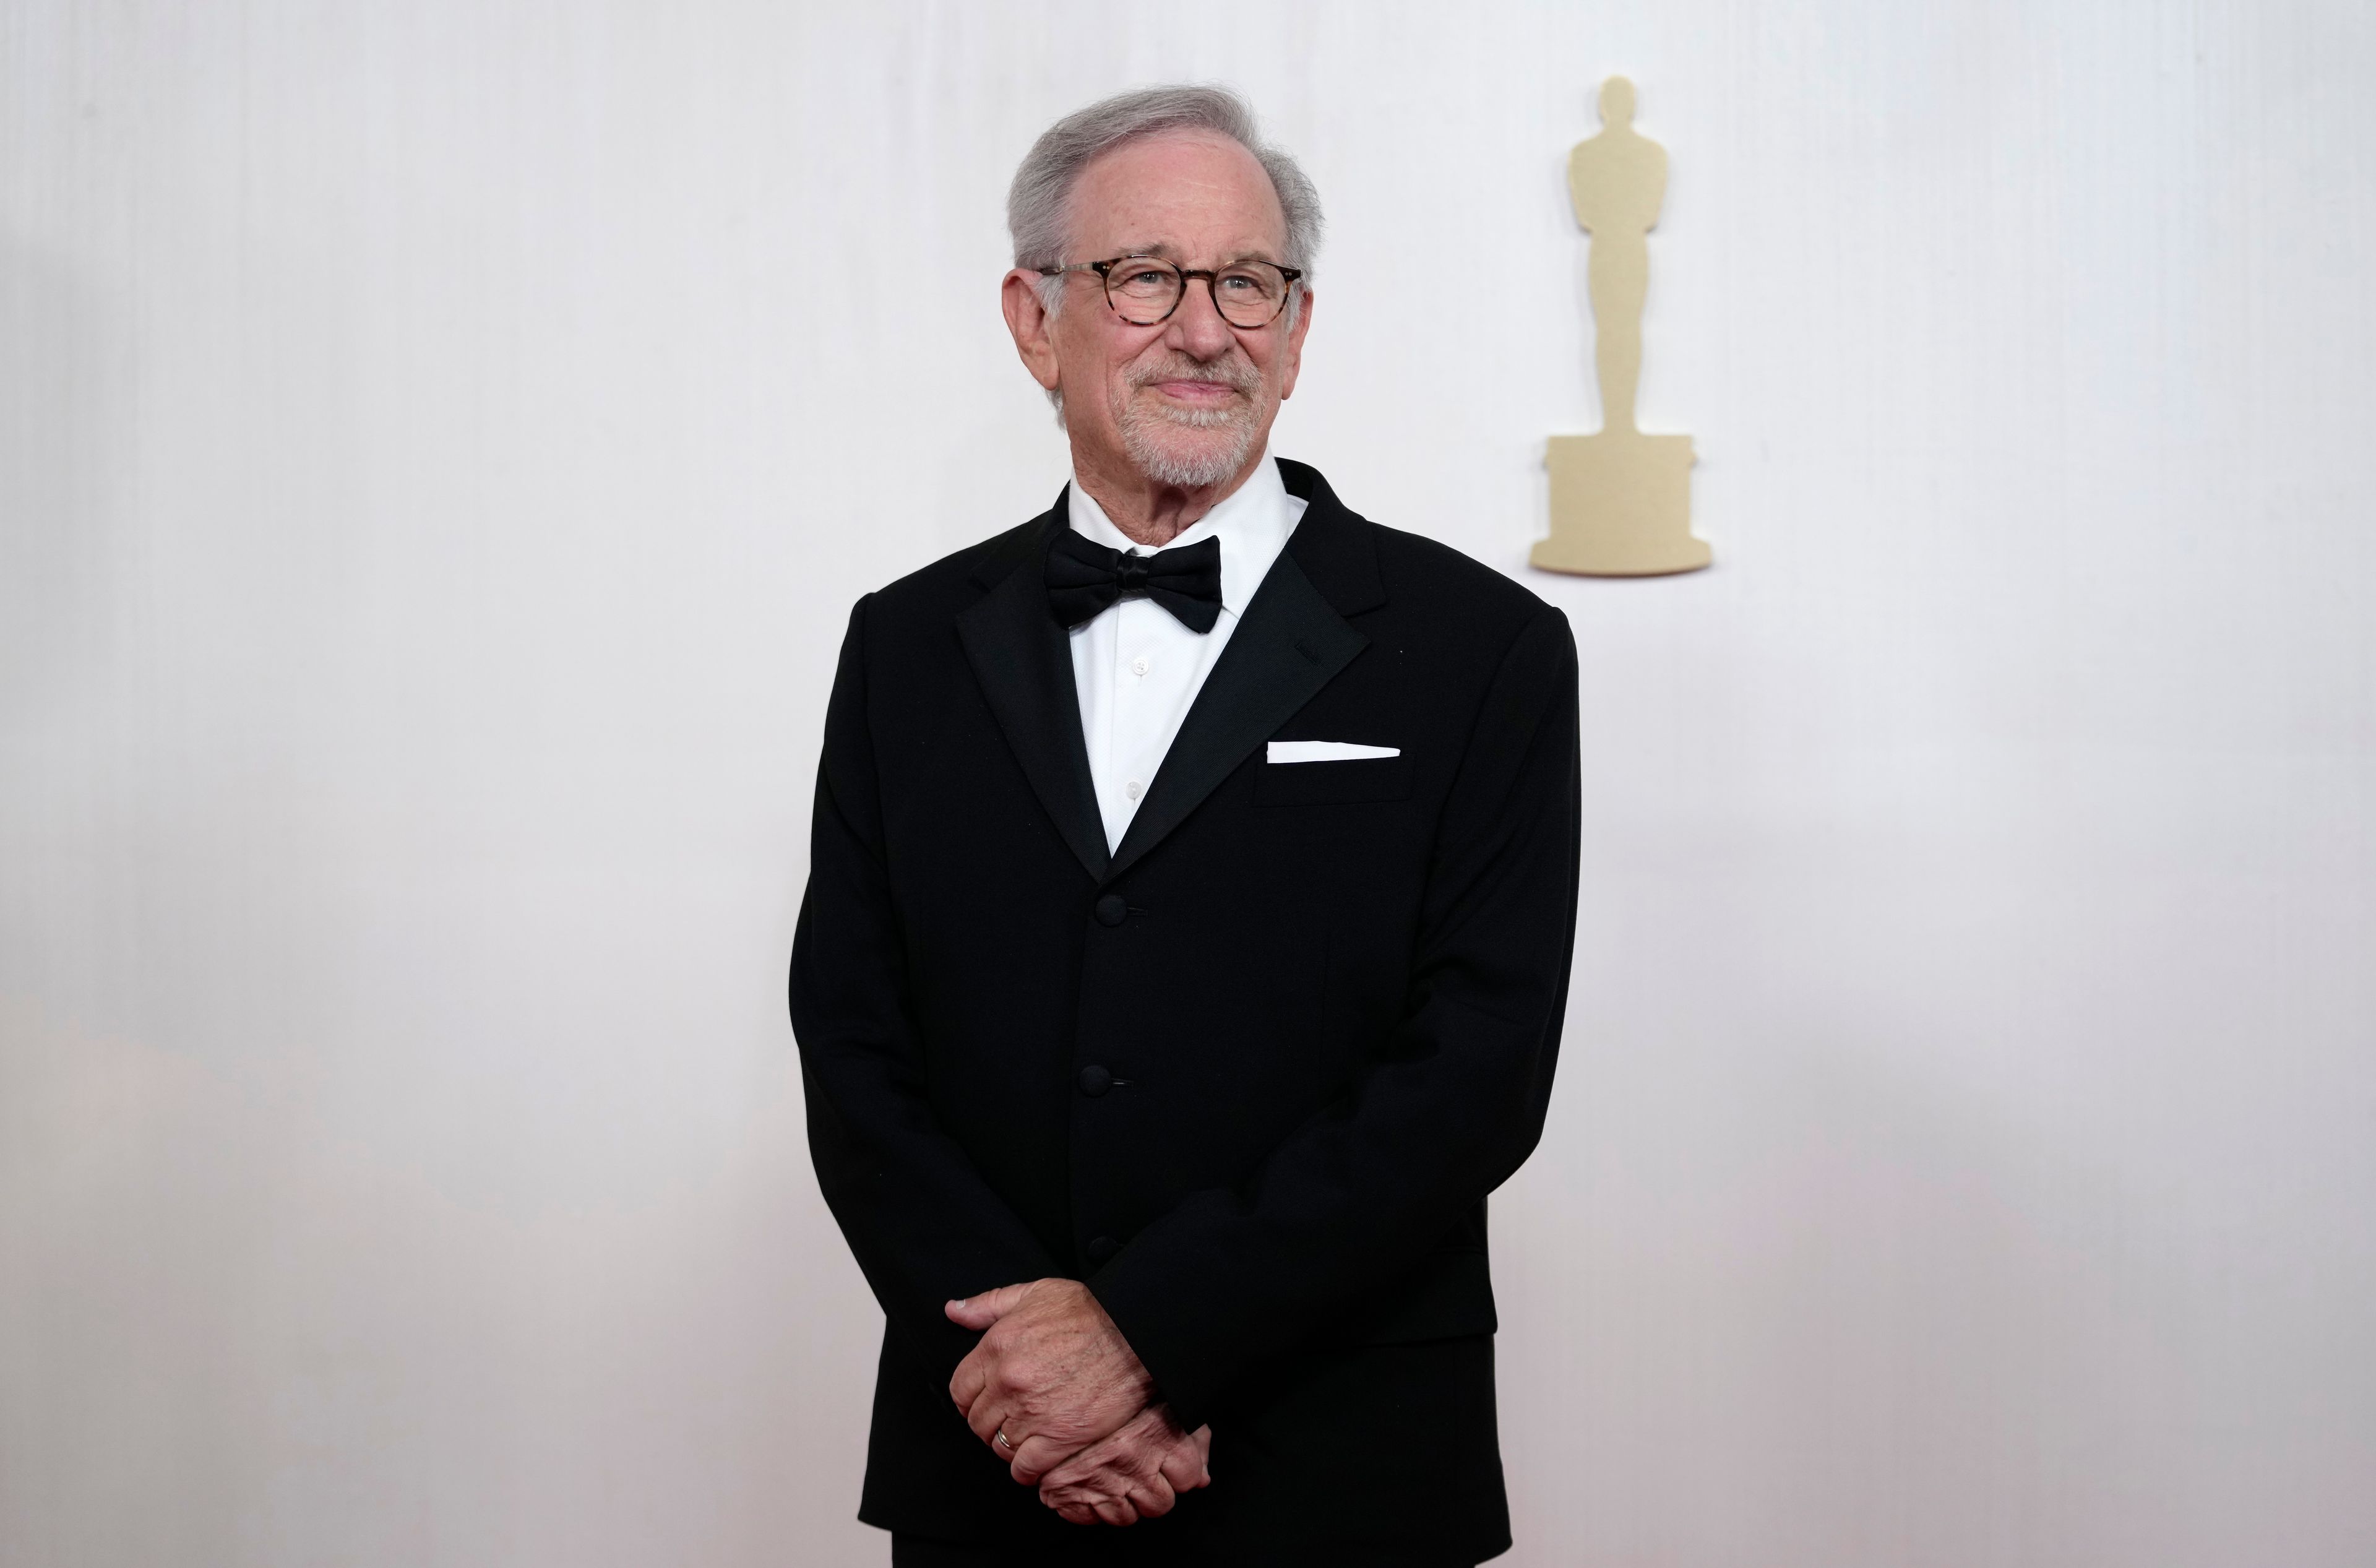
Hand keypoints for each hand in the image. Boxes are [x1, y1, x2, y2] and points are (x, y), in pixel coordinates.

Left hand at [946, 1278, 1153, 1483]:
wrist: (1136, 1333)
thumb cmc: (1089, 1311)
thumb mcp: (1034, 1293)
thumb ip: (988, 1304)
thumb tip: (953, 1311)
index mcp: (997, 1347)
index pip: (960, 1391)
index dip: (971, 1400)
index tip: (987, 1402)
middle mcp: (1008, 1383)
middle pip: (978, 1423)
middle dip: (991, 1424)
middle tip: (1011, 1420)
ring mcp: (1032, 1413)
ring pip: (999, 1447)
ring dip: (1010, 1446)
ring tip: (1028, 1438)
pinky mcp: (1059, 1438)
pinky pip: (1025, 1468)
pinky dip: (1028, 1469)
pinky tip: (1038, 1459)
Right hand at [1038, 1403, 1211, 1526]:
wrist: (1050, 1380)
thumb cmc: (1111, 1386)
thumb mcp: (1162, 1400)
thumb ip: (1192, 1437)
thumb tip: (1203, 1479)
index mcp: (1156, 1433)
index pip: (1189, 1477)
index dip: (1180, 1473)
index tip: (1166, 1463)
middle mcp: (1129, 1458)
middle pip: (1160, 1504)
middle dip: (1152, 1493)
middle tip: (1136, 1471)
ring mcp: (1097, 1478)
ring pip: (1126, 1517)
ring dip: (1121, 1503)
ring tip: (1112, 1476)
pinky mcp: (1065, 1492)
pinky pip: (1089, 1518)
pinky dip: (1088, 1507)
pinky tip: (1090, 1485)